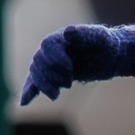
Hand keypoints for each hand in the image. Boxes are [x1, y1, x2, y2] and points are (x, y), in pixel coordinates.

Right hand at [18, 24, 134, 104]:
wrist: (110, 56)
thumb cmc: (107, 44)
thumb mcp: (100, 38)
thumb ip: (84, 34)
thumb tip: (67, 32)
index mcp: (61, 37)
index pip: (47, 45)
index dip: (55, 58)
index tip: (70, 69)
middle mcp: (52, 49)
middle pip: (39, 61)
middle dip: (51, 74)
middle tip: (69, 83)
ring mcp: (51, 63)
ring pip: (36, 73)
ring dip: (44, 85)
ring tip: (56, 95)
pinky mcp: (53, 75)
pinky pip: (35, 82)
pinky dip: (29, 91)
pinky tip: (23, 102)